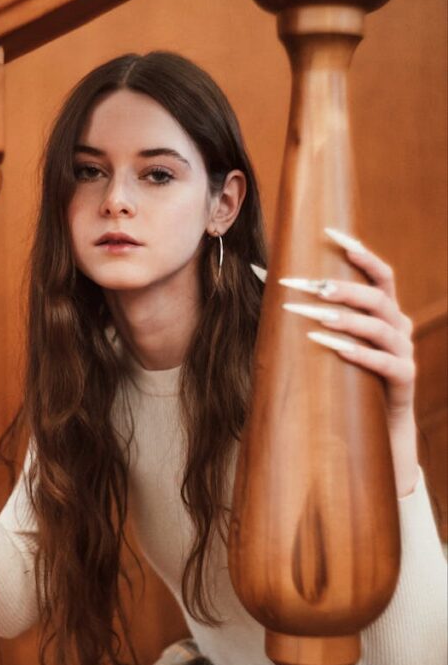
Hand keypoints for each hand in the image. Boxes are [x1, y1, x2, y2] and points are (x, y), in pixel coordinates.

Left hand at [279, 227, 418, 496]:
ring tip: (313, 314)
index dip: (360, 252)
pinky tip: (332, 345)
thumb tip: (259, 277)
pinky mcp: (404, 382)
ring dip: (345, 317)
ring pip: (380, 327)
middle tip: (301, 285)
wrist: (378, 431)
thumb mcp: (334, 343)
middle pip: (377, 297)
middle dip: (338, 287)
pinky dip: (358, 352)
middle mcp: (399, 327)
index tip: (329, 233)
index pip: (381, 273)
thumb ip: (311, 313)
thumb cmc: (348, 379)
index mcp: (386, 312)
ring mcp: (405, 354)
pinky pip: (385, 363)